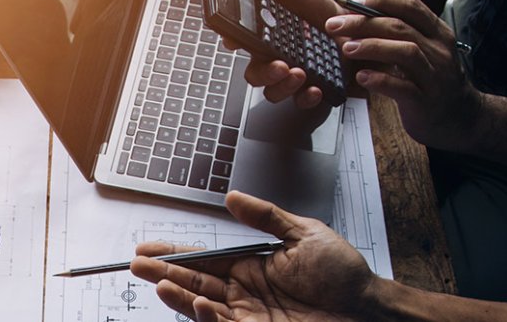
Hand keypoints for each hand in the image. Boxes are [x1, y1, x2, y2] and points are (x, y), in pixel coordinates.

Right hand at [130, 191, 376, 320]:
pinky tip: (194, 300)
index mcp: (249, 266)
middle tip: (136, 265)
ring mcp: (248, 316)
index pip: (202, 259)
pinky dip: (205, 315)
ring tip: (157, 283)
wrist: (370, 309)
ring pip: (202, 306)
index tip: (145, 248)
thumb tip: (232, 197)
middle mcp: (243, 292)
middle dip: (164, 273)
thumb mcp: (303, 234)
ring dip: (178, 295)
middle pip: (194, 281)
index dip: (173, 254)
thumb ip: (265, 217)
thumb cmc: (344, 273)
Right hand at [229, 0, 346, 107]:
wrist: (349, 20)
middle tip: (279, 65)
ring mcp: (290, 74)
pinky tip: (314, 88)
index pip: (238, 43)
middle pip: (254, 75)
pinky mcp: (310, 85)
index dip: (231, 43)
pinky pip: (300, 101)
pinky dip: (306, 98)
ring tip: (299, 73)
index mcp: (262, 37)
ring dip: (283, 87)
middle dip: (264, 74)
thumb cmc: (314, 7)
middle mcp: (272, 59)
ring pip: (273, 92)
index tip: (234, 41)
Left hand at [325, 0, 482, 151]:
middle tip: (334, 25)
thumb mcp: (422, 52)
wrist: (460, 118)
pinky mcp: (426, 101)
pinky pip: (403, 88)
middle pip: (401, 27)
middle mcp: (438, 51)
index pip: (411, 6)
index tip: (351, 3)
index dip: (380, 1)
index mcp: (437, 34)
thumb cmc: (430, 81)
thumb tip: (356, 18)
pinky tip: (361, 77)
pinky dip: (380, 80)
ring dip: (372, 47)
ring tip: (346, 48)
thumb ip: (399, 36)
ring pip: (405, 52)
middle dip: (363, 23)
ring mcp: (434, 76)